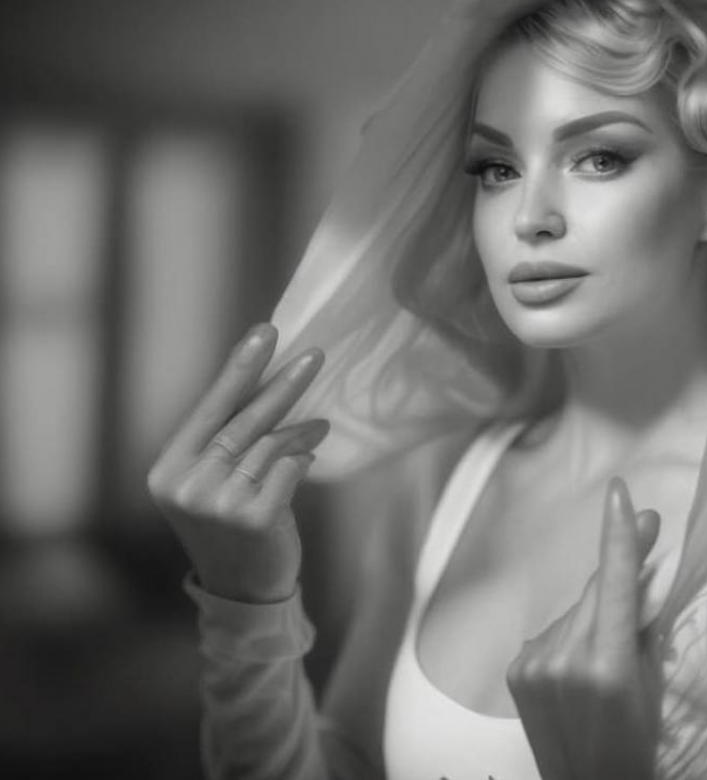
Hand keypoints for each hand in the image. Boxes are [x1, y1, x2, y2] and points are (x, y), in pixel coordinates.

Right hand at [147, 323, 328, 602]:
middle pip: (243, 420)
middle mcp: (187, 485)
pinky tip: (307, 460)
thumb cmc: (234, 526)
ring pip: (271, 445)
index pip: (209, 408)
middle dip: (282, 383)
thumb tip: (275, 385)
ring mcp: (218, 503)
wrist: (244, 591)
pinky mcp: (254, 517)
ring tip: (320, 423)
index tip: (266, 332)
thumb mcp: (218, 482)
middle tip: (314, 356)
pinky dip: (301, 461)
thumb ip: (234, 441)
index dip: (239, 368)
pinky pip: (289, 470)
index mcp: (169, 469)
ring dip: (301, 431)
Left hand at [507, 477, 662, 779]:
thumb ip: (643, 625)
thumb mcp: (651, 683)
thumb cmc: (636, 740)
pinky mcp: (515, 670)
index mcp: (608, 665)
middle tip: (648, 535)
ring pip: (575, 611)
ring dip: (594, 615)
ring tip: (604, 658)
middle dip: (621, 570)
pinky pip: (552, 631)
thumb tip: (643, 567)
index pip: (617, 585)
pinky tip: (576, 668)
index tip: (621, 493)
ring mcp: (534, 665)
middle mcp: (565, 660)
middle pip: (598, 591)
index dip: (620, 536)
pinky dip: (569, 636)